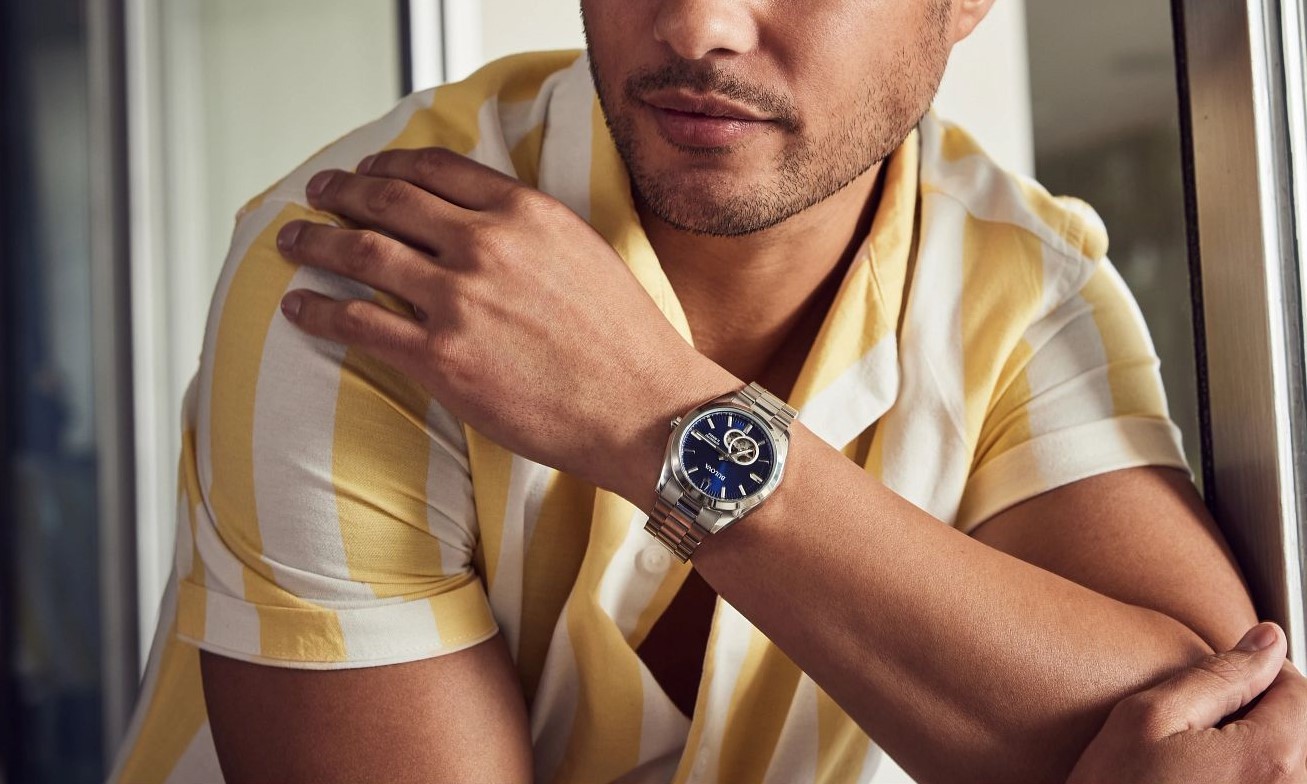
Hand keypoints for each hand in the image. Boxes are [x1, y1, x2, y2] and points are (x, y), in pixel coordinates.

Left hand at [276, 148, 734, 500]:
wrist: (643, 409)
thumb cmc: (625, 342)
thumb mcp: (585, 254)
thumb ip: (529, 231)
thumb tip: (484, 223)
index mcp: (525, 212)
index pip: (435, 169)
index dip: (389, 165)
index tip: (368, 170)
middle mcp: (485, 245)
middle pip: (387, 201)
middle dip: (341, 193)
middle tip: (317, 192)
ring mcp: (458, 300)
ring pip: (361, 253)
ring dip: (315, 243)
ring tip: (292, 243)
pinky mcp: (440, 358)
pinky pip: (357, 322)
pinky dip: (318, 310)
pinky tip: (299, 307)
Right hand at [1069, 622, 1306, 783]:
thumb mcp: (1148, 717)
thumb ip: (1218, 675)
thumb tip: (1267, 640)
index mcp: (1270, 758)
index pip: (1298, 690)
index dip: (1257, 677)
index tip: (1219, 689)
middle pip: (1302, 731)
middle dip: (1260, 720)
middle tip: (1201, 734)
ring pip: (1291, 764)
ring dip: (1256, 755)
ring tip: (1201, 769)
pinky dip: (1247, 780)